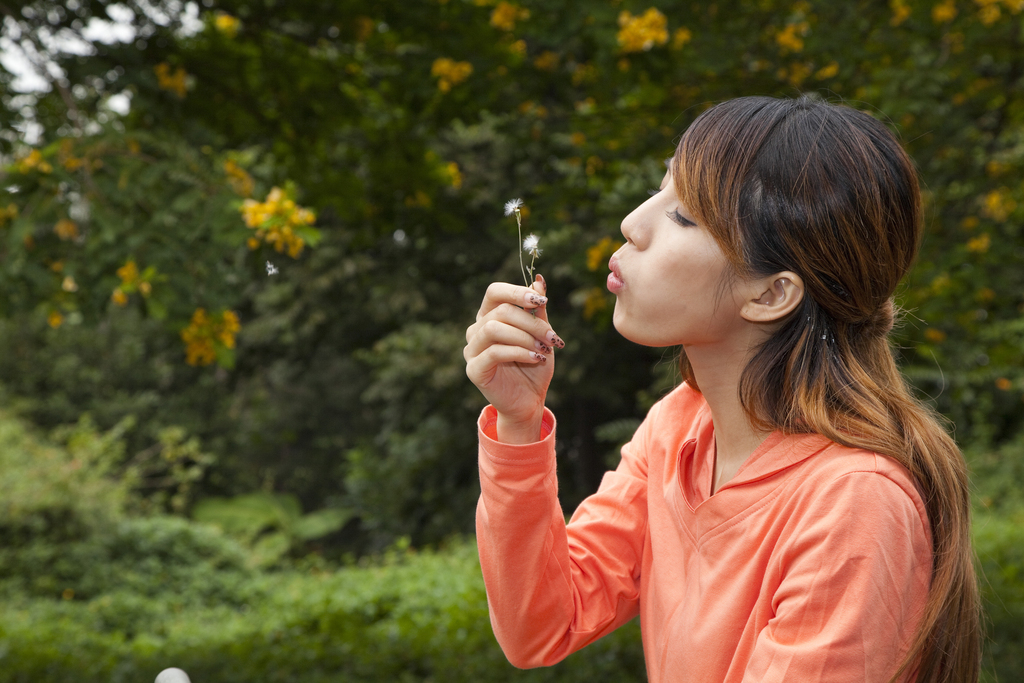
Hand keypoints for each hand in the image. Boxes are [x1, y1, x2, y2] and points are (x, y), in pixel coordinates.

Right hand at [464, 275, 562, 443]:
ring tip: (544, 350)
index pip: (495, 292)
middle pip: (501, 311)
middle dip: (531, 322)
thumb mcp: (541, 335)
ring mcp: (472, 350)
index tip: (542, 301)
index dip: (517, 291)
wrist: (529, 401)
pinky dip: (519, 352)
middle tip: (552, 337)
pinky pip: (495, 352)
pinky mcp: (474, 369)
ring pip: (494, 328)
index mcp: (489, 316)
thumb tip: (539, 280)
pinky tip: (535, 359)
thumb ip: (538, 310)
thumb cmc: (534, 366)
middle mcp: (476, 330)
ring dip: (525, 337)